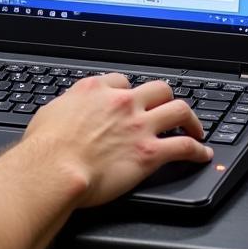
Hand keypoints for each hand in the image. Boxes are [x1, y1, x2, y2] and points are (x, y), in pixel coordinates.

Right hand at [23, 74, 213, 206]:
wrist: (55, 168)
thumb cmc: (46, 146)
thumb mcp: (51, 113)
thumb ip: (68, 107)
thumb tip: (68, 112)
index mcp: (95, 90)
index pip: (122, 80)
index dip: (130, 91)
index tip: (132, 101)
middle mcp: (121, 102)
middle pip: (158, 89)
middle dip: (165, 99)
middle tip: (168, 110)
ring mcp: (139, 126)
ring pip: (179, 110)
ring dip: (190, 119)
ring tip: (194, 129)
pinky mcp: (150, 153)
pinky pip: (185, 146)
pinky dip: (198, 150)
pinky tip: (202, 154)